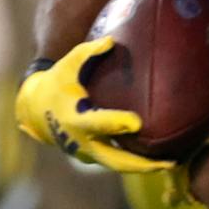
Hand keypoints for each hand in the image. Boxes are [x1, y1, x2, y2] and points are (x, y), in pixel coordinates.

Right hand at [13, 37, 168, 173]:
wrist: (36, 112)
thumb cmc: (56, 84)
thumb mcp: (66, 66)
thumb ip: (87, 52)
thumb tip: (111, 40)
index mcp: (75, 119)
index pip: (98, 123)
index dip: (116, 123)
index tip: (136, 122)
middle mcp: (82, 141)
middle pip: (115, 160)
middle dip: (141, 164)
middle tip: (168, 162)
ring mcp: (87, 153)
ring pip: (118, 166)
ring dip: (144, 168)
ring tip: (172, 164)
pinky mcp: (93, 158)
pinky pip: (116, 163)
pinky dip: (136, 164)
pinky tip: (160, 160)